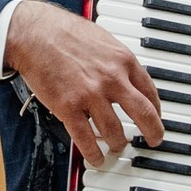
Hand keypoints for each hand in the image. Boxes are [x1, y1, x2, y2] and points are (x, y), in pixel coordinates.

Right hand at [1, 1, 164, 162]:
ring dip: (118, 143)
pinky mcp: (68, 107)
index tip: (155, 117)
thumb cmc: (63, 32)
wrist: (33, 33)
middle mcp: (112, 79)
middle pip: (144, 114)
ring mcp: (91, 95)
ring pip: (115, 131)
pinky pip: (86, 139)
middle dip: (153, 132)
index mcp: (123, 60)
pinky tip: (96, 159)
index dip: (157, 109)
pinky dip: (94, 154)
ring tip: (116, 146)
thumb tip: (126, 77)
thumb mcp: (102, 40)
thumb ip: (116, 61)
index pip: (150, 91)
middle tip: (154, 140)